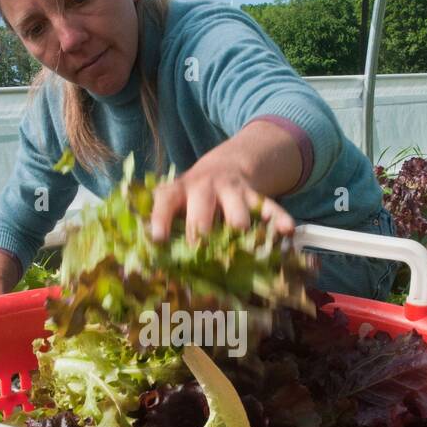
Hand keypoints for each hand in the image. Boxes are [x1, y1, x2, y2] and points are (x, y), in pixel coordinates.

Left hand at [150, 164, 294, 245]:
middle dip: (202, 230)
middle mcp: (205, 188)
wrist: (226, 166)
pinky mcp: (256, 196)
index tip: (157, 239)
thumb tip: (139, 260)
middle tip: (200, 252)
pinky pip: (269, 208)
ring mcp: (233, 191)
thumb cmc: (192, 197)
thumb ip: (161, 222)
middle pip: (203, 208)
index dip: (160, 218)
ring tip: (242, 245)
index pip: (166, 201)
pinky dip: (278, 220)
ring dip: (239, 227)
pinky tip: (287, 233)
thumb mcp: (174, 200)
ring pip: (237, 210)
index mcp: (180, 190)